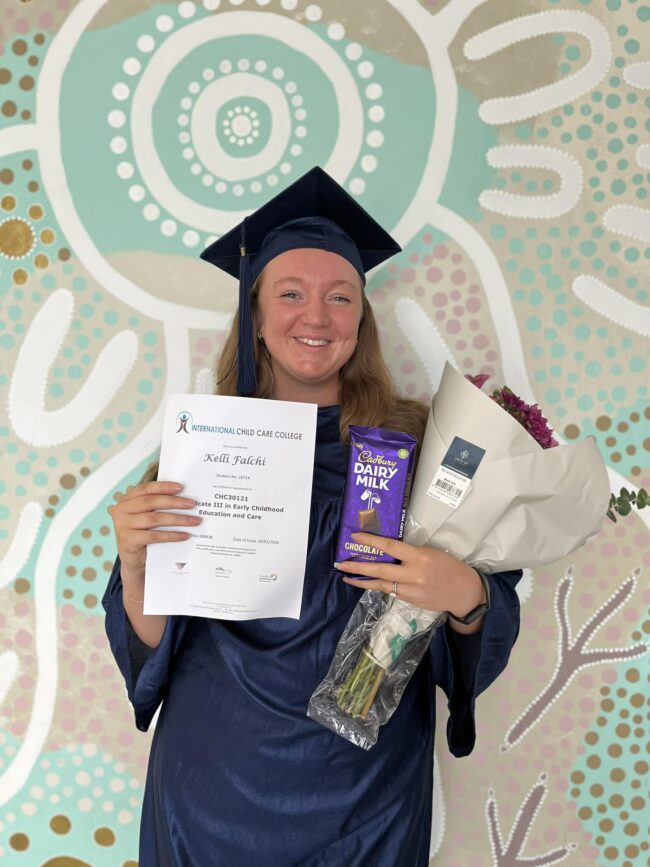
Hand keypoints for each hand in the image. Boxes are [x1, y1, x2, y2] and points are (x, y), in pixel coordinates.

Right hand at [107, 480, 200, 589]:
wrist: (133, 560)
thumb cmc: (143, 533)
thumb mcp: (148, 516)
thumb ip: (158, 505)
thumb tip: (185, 498)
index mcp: (126, 500)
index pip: (146, 489)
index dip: (164, 486)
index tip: (181, 487)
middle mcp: (121, 510)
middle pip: (151, 502)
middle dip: (174, 502)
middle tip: (192, 504)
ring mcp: (122, 525)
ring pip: (154, 519)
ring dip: (178, 519)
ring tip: (194, 521)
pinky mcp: (128, 540)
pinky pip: (154, 536)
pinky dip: (171, 535)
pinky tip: (184, 535)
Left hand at [335, 532, 485, 621]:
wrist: (464, 592)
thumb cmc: (449, 567)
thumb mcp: (430, 552)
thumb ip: (410, 553)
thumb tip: (388, 551)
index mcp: (419, 557)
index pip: (390, 546)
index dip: (371, 541)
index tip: (355, 536)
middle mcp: (413, 575)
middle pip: (379, 570)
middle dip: (357, 567)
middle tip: (340, 564)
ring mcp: (410, 590)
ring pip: (381, 585)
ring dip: (362, 581)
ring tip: (347, 577)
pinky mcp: (410, 601)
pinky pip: (391, 591)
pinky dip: (379, 586)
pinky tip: (369, 583)